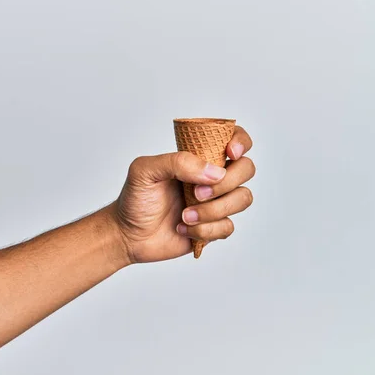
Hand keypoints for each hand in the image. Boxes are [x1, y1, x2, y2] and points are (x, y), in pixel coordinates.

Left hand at [111, 126, 254, 263]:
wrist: (127, 235)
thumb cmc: (135, 199)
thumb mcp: (145, 170)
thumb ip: (177, 162)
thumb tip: (215, 172)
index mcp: (198, 158)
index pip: (233, 139)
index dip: (240, 142)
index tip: (230, 153)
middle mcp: (211, 177)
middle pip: (247, 169)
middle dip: (226, 183)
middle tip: (196, 193)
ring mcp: (215, 202)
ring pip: (242, 199)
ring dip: (214, 210)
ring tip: (185, 215)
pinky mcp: (214, 227)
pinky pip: (228, 226)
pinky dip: (205, 230)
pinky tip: (183, 228)